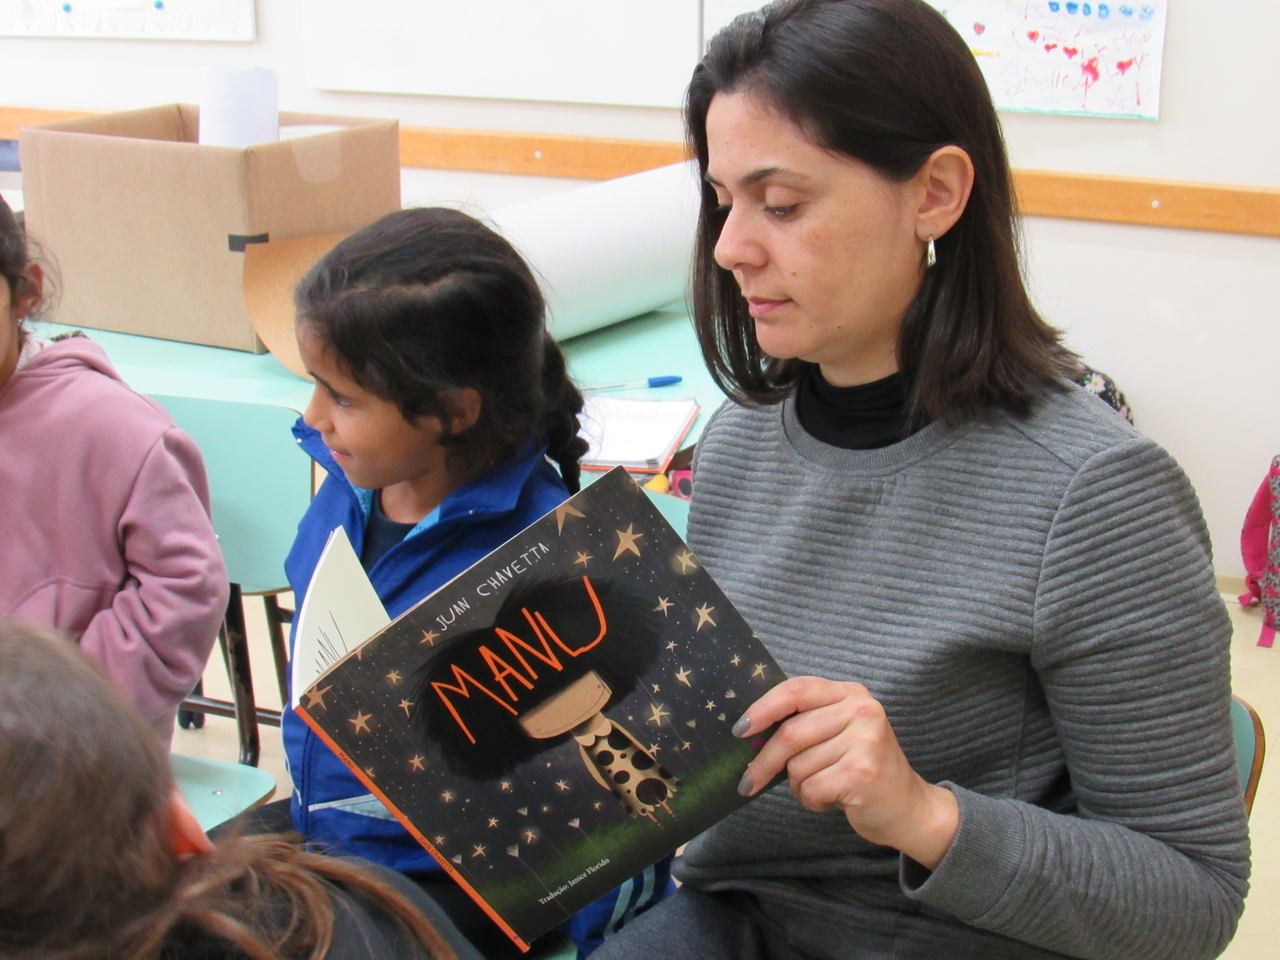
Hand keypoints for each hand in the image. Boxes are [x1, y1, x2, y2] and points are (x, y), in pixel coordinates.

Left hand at [734, 676, 958, 870]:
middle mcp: (862, 711)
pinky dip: (810, 800)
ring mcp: (865, 740)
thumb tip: (749, 733)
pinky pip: (811, 787)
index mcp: (851, 694)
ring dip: (797, 786)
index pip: (797, 690)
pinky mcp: (863, 772)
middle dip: (763, 762)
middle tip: (748, 783)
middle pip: (791, 732)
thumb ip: (805, 724)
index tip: (740, 730)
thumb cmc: (862, 770)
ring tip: (817, 789)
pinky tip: (828, 800)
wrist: (909, 809)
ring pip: (798, 765)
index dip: (763, 708)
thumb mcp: (840, 734)